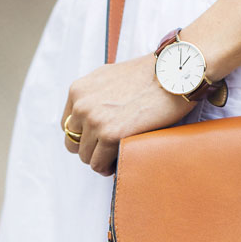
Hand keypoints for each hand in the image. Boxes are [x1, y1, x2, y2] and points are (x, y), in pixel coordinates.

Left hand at [60, 52, 194, 175]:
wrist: (172, 73)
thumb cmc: (149, 75)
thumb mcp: (109, 76)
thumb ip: (94, 95)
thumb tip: (90, 115)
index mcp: (78, 90)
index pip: (68, 125)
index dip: (84, 136)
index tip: (98, 140)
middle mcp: (81, 105)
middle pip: (73, 144)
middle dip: (91, 149)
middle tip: (109, 151)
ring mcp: (94, 120)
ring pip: (86, 157)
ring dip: (100, 160)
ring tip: (115, 157)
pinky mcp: (111, 134)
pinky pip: (99, 164)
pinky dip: (107, 168)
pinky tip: (117, 163)